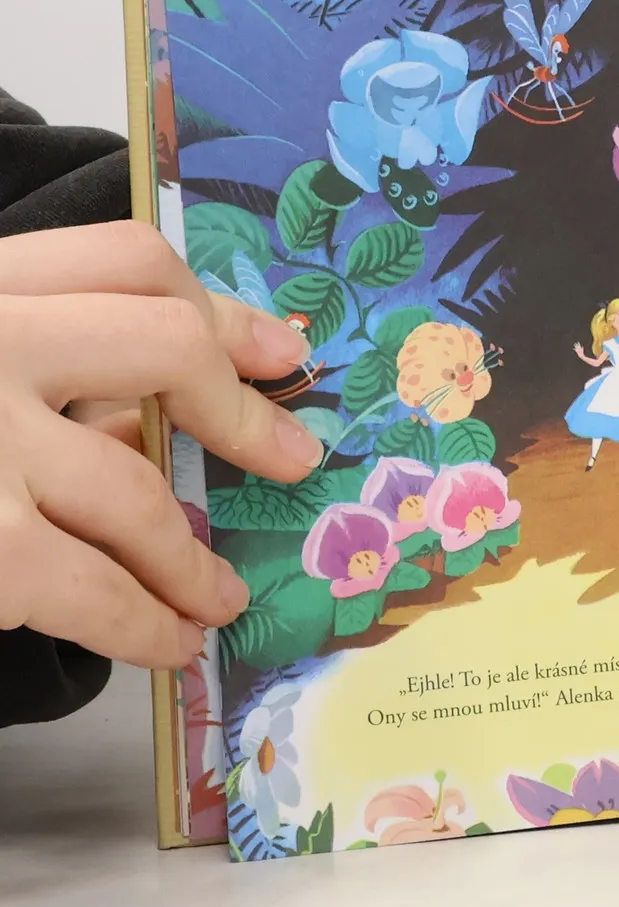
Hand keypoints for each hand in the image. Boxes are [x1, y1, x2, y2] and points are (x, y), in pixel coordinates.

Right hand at [0, 223, 321, 668]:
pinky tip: (168, 643)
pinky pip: (94, 588)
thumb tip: (151, 430)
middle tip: (293, 457)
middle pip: (164, 346)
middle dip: (240, 414)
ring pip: (136, 491)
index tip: (280, 352)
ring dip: (190, 560)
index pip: (125, 262)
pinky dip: (144, 624)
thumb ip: (36, 374)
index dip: (217, 309)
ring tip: (220, 600)